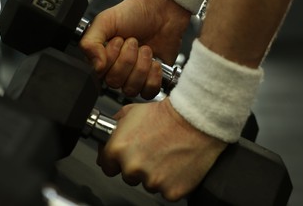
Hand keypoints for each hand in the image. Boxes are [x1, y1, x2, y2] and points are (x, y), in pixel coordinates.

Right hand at [79, 0, 190, 98]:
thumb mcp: (104, 21)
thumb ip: (90, 42)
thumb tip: (96, 66)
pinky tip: (154, 62)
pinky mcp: (151, 80)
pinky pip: (148, 92)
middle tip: (133, 42)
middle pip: (115, 82)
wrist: (161, 10)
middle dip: (127, 59)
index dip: (110, 58)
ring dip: (141, 66)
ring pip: (131, 89)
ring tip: (145, 49)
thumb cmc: (133, 13)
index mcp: (101, 58)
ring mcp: (134, 77)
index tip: (118, 40)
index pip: (99, 74)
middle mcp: (116, 70)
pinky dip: (153, 76)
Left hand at [97, 98, 227, 200]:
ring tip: (167, 155)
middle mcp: (132, 167)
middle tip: (153, 152)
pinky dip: (172, 182)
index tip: (127, 156)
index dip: (116, 160)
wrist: (196, 119)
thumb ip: (116, 126)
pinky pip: (167, 191)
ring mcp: (151, 181)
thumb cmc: (168, 114)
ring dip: (155, 174)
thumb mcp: (133, 111)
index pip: (106, 166)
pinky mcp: (171, 191)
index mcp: (117, 149)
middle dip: (138, 167)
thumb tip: (109, 135)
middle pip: (128, 176)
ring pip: (148, 184)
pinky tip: (177, 165)